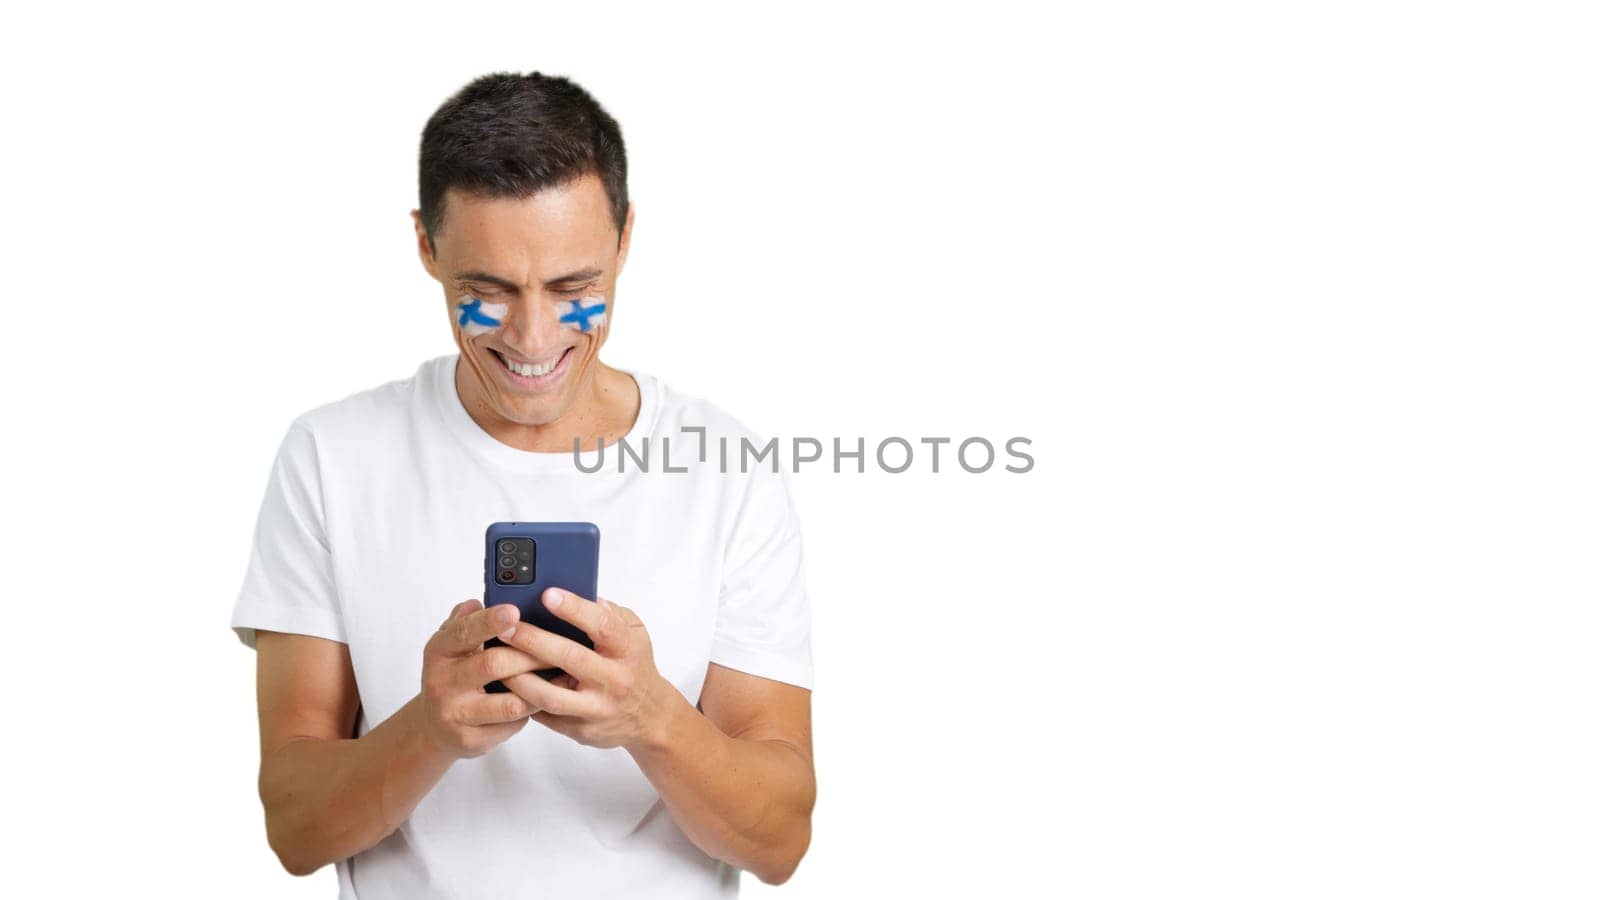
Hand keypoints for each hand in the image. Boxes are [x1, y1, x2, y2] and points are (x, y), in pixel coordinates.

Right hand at [417, 599, 553, 758]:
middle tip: (558, 648)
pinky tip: (543, 700)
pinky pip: (511, 725)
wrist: (434, 726)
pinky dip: (530, 712)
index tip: (514, 612)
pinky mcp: (470, 739)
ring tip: (558, 677)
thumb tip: (479, 601)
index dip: (490, 622)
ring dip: (538, 688)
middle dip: (530, 655)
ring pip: (509, 702)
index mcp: (439, 651)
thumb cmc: (454, 674)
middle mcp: (442, 683)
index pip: (464, 632)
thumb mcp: (453, 644)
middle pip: (494, 664)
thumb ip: (466, 621)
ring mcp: (456, 714)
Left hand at [500, 589, 673, 749]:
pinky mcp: (581, 729)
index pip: (603, 625)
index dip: (574, 609)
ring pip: (551, 695)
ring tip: (496, 659)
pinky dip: (522, 699)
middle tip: (507, 627)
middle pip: (571, 658)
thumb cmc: (634, 665)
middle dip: (534, 641)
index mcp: (629, 649)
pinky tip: (504, 685)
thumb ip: (610, 613)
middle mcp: (615, 680)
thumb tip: (579, 594)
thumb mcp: (635, 633)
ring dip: (519, 677)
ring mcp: (597, 708)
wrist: (649, 717)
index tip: (547, 594)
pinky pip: (545, 715)